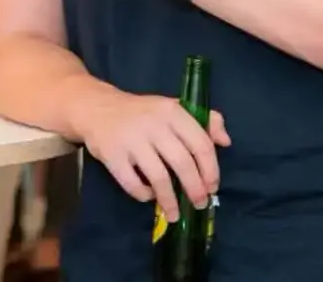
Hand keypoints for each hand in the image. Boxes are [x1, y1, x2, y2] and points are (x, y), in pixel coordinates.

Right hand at [77, 90, 229, 222]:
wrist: (96, 107)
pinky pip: (132, 183)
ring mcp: (131, 139)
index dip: (210, 170)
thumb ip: (204, 121)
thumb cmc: (142, 113)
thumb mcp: (173, 108)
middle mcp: (153, 124)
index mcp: (172, 111)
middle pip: (182, 163)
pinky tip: (148, 196)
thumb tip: (226, 141)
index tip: (212, 187)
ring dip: (170, 200)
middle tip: (199, 204)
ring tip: (175, 214)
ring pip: (159, 177)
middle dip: (195, 189)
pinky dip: (143, 194)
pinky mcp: (112, 154)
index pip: (200, 144)